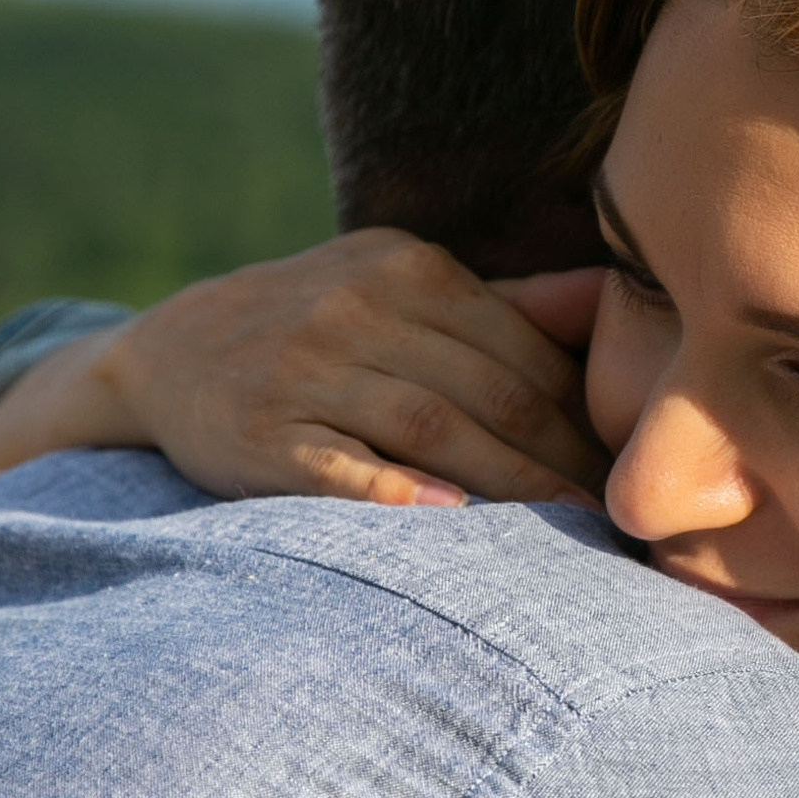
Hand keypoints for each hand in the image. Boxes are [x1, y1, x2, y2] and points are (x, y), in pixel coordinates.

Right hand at [0, 234, 608, 518]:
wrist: (164, 354)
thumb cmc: (315, 327)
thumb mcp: (395, 284)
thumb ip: (505, 300)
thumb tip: (615, 298)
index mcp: (407, 267)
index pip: (525, 349)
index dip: (586, 414)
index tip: (634, 466)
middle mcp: (355, 306)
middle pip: (491, 390)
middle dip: (566, 457)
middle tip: (622, 514)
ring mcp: (302, 369)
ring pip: (431, 425)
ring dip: (511, 482)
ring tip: (570, 530)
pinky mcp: (258, 433)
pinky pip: (339, 467)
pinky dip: (398, 492)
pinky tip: (453, 520)